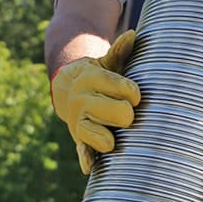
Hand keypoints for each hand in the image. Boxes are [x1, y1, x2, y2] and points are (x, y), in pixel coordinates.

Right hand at [50, 30, 139, 173]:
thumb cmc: (100, 75)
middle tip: (127, 114)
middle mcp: (82, 99)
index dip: (133, 93)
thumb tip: (132, 35)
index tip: (136, 95)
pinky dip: (86, 157)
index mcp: (91, 78)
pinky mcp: (78, 136)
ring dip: (109, 138)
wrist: (67, 87)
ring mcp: (79, 120)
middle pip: (118, 113)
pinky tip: (90, 167)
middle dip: (126, 115)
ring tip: (114, 140)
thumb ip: (120, 51)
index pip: (121, 88)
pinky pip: (82, 149)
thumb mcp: (108, 61)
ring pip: (98, 133)